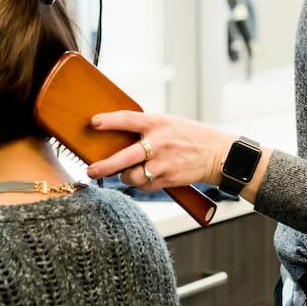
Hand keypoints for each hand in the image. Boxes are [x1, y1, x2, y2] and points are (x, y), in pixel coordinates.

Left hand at [84, 110, 230, 189]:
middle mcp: (159, 143)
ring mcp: (164, 163)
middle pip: (125, 157)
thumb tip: (116, 134)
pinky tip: (146, 177)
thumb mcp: (168, 122)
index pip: (129, 120)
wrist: (215, 154)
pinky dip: (141, 183)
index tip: (93, 122)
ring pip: (133, 176)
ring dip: (124, 177)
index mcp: (158, 123)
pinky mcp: (168, 179)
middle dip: (105, 166)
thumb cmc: (188, 135)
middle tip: (91, 170)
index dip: (109, 121)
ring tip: (124, 174)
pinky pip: (145, 186)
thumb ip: (146, 127)